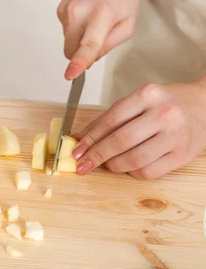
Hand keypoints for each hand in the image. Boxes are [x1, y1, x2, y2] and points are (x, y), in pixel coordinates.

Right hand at [57, 0, 140, 79]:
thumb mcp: (129, 22)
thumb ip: (109, 45)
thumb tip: (89, 60)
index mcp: (101, 16)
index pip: (87, 45)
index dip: (78, 62)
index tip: (70, 75)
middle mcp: (78, 12)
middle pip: (71, 51)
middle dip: (82, 53)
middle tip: (100, 36)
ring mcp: (66, 11)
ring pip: (68, 43)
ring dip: (80, 39)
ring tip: (95, 20)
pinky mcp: (60, 10)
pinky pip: (66, 32)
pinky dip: (76, 30)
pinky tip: (87, 15)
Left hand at [71, 80, 205, 179]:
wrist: (205, 105)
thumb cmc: (166, 103)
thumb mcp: (137, 101)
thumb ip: (108, 119)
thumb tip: (78, 138)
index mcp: (147, 95)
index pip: (111, 120)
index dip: (90, 138)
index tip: (76, 150)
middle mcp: (163, 114)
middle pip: (120, 141)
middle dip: (96, 156)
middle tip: (83, 165)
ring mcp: (175, 136)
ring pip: (133, 160)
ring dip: (113, 166)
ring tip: (106, 164)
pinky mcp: (182, 155)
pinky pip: (148, 172)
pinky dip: (132, 172)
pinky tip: (128, 166)